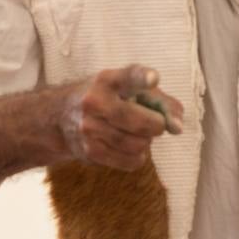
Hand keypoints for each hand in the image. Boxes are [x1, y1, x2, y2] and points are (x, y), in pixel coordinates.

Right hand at [55, 65, 183, 171]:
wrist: (60, 117)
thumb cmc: (105, 97)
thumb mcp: (126, 87)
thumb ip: (159, 100)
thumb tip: (178, 125)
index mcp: (107, 80)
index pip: (127, 77)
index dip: (142, 78)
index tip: (153, 78)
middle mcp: (95, 102)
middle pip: (139, 121)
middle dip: (157, 125)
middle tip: (156, 123)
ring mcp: (90, 129)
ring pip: (138, 144)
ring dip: (146, 141)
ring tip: (138, 133)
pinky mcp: (90, 152)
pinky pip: (130, 161)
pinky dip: (138, 156)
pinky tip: (130, 147)